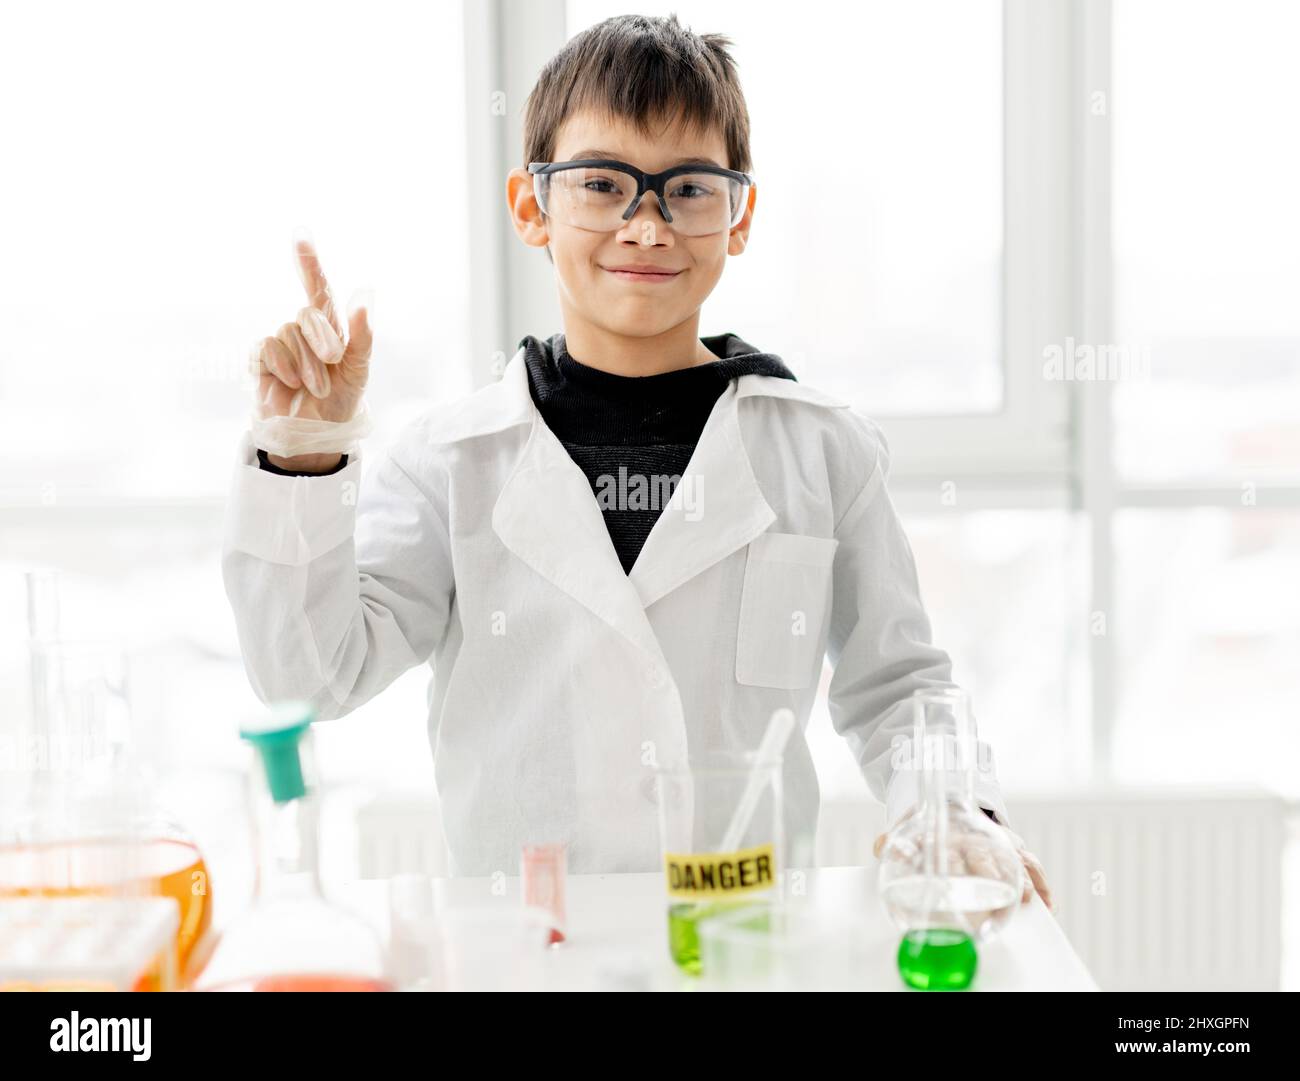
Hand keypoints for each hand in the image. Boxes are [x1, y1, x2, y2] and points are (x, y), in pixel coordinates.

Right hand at [250, 237, 372, 423]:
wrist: (314, 434)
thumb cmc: (341, 401)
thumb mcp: (359, 369)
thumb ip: (363, 334)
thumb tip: (364, 292)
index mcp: (330, 328)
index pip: (317, 288)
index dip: (308, 262)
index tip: (300, 234)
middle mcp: (303, 330)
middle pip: (308, 314)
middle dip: (323, 341)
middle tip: (331, 366)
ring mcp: (281, 344)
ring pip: (289, 332)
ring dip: (306, 363)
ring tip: (315, 387)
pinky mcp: (261, 360)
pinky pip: (268, 347)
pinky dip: (283, 365)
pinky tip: (290, 383)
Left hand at [873, 806, 1056, 914]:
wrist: (951, 805)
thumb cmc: (929, 829)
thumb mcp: (907, 831)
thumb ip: (892, 842)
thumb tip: (882, 847)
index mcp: (950, 834)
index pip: (951, 848)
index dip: (950, 862)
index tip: (951, 876)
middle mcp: (976, 839)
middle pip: (984, 855)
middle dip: (989, 872)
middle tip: (993, 890)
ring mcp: (998, 843)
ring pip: (1014, 859)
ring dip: (1021, 879)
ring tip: (1028, 898)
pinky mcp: (1015, 850)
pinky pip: (1032, 866)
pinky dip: (1043, 885)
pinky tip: (1049, 906)